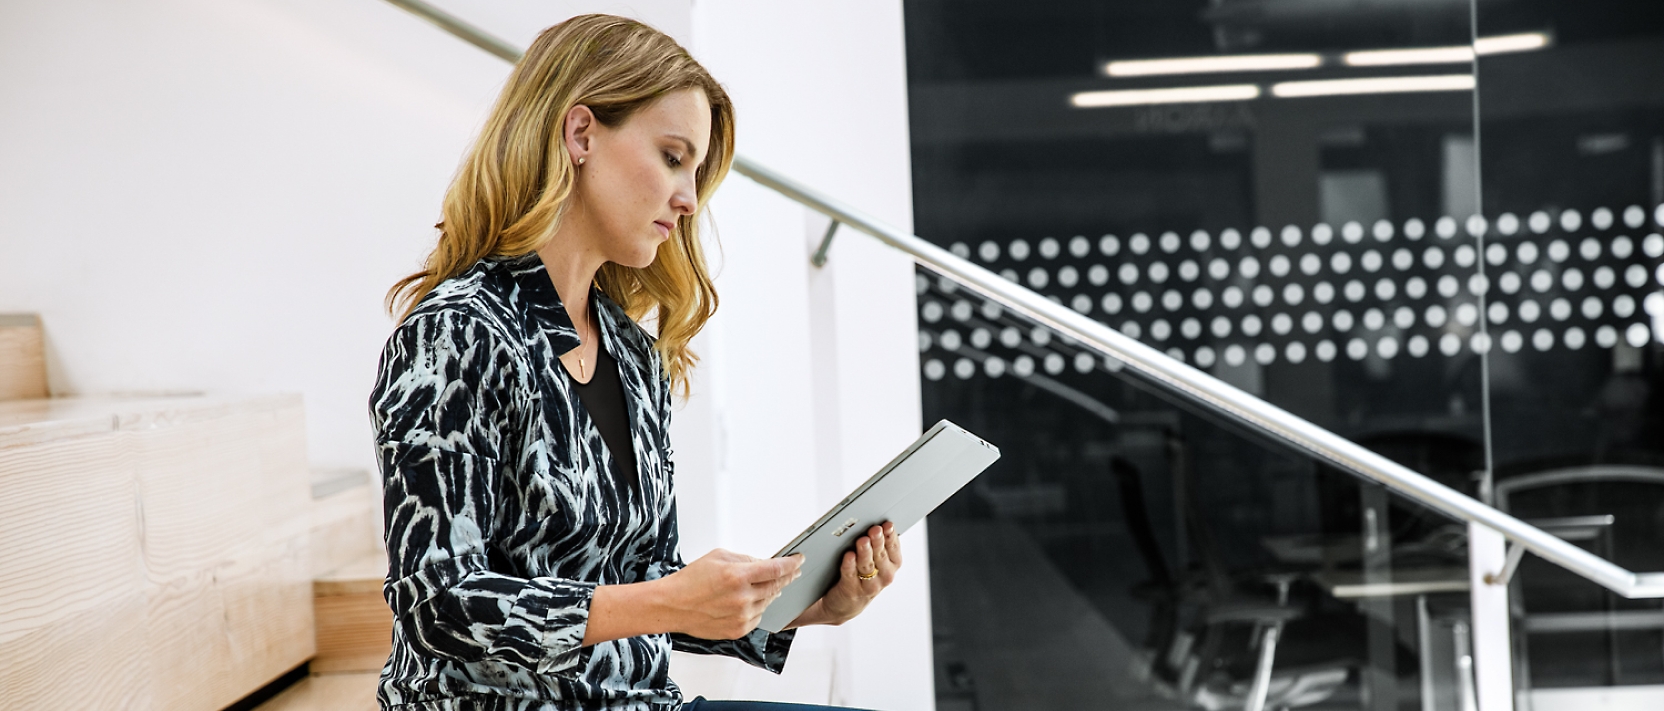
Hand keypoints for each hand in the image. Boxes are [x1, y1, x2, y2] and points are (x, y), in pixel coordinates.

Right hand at [658, 549, 802, 639]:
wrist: (672, 606)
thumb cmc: (691, 580)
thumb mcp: (718, 557)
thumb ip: (745, 559)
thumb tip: (764, 563)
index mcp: (738, 576)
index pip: (776, 569)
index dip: (792, 563)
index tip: (799, 559)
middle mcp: (742, 597)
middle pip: (776, 586)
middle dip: (787, 578)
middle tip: (793, 572)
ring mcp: (741, 616)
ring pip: (768, 602)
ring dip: (771, 593)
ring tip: (766, 585)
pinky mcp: (738, 630)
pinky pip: (758, 617)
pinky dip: (758, 607)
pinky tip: (750, 601)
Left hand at [790, 522, 900, 627]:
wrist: (845, 603)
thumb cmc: (860, 574)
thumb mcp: (875, 560)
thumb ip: (877, 543)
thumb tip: (876, 521)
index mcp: (892, 565)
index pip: (894, 549)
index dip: (891, 536)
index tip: (887, 524)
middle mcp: (884, 576)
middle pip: (881, 556)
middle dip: (878, 541)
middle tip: (875, 529)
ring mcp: (868, 586)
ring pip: (867, 566)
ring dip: (865, 552)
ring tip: (862, 540)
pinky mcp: (851, 590)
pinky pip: (850, 575)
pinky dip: (850, 565)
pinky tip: (848, 555)